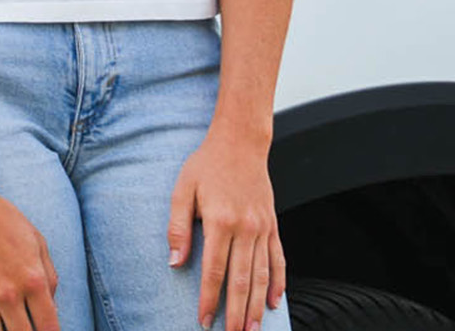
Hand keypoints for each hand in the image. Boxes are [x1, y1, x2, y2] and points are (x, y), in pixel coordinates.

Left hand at [168, 127, 282, 330]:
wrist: (240, 142)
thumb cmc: (207, 164)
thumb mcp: (182, 189)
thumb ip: (177, 226)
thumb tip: (175, 262)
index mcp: (220, 221)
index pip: (214, 271)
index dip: (209, 299)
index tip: (203, 320)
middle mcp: (245, 228)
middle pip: (241, 281)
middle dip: (235, 313)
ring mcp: (262, 228)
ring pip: (262, 276)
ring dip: (257, 306)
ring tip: (252, 329)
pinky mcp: (272, 225)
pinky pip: (278, 260)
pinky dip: (278, 283)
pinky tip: (274, 302)